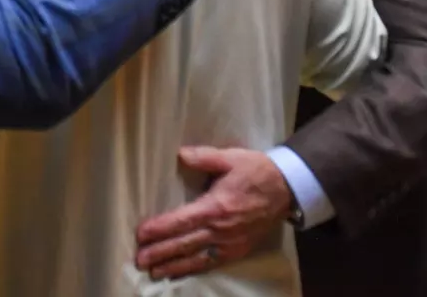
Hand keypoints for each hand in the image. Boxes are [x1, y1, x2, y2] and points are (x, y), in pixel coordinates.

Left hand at [135, 146, 292, 279]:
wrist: (287, 190)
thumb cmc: (255, 171)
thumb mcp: (230, 157)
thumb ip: (204, 157)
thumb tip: (181, 154)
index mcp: (216, 206)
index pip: (182, 220)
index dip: (160, 229)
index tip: (141, 234)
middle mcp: (221, 229)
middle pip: (185, 243)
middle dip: (160, 253)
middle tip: (139, 260)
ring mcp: (230, 242)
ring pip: (197, 258)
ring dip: (174, 266)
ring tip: (154, 272)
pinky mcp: (238, 250)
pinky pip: (212, 262)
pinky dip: (194, 269)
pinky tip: (180, 273)